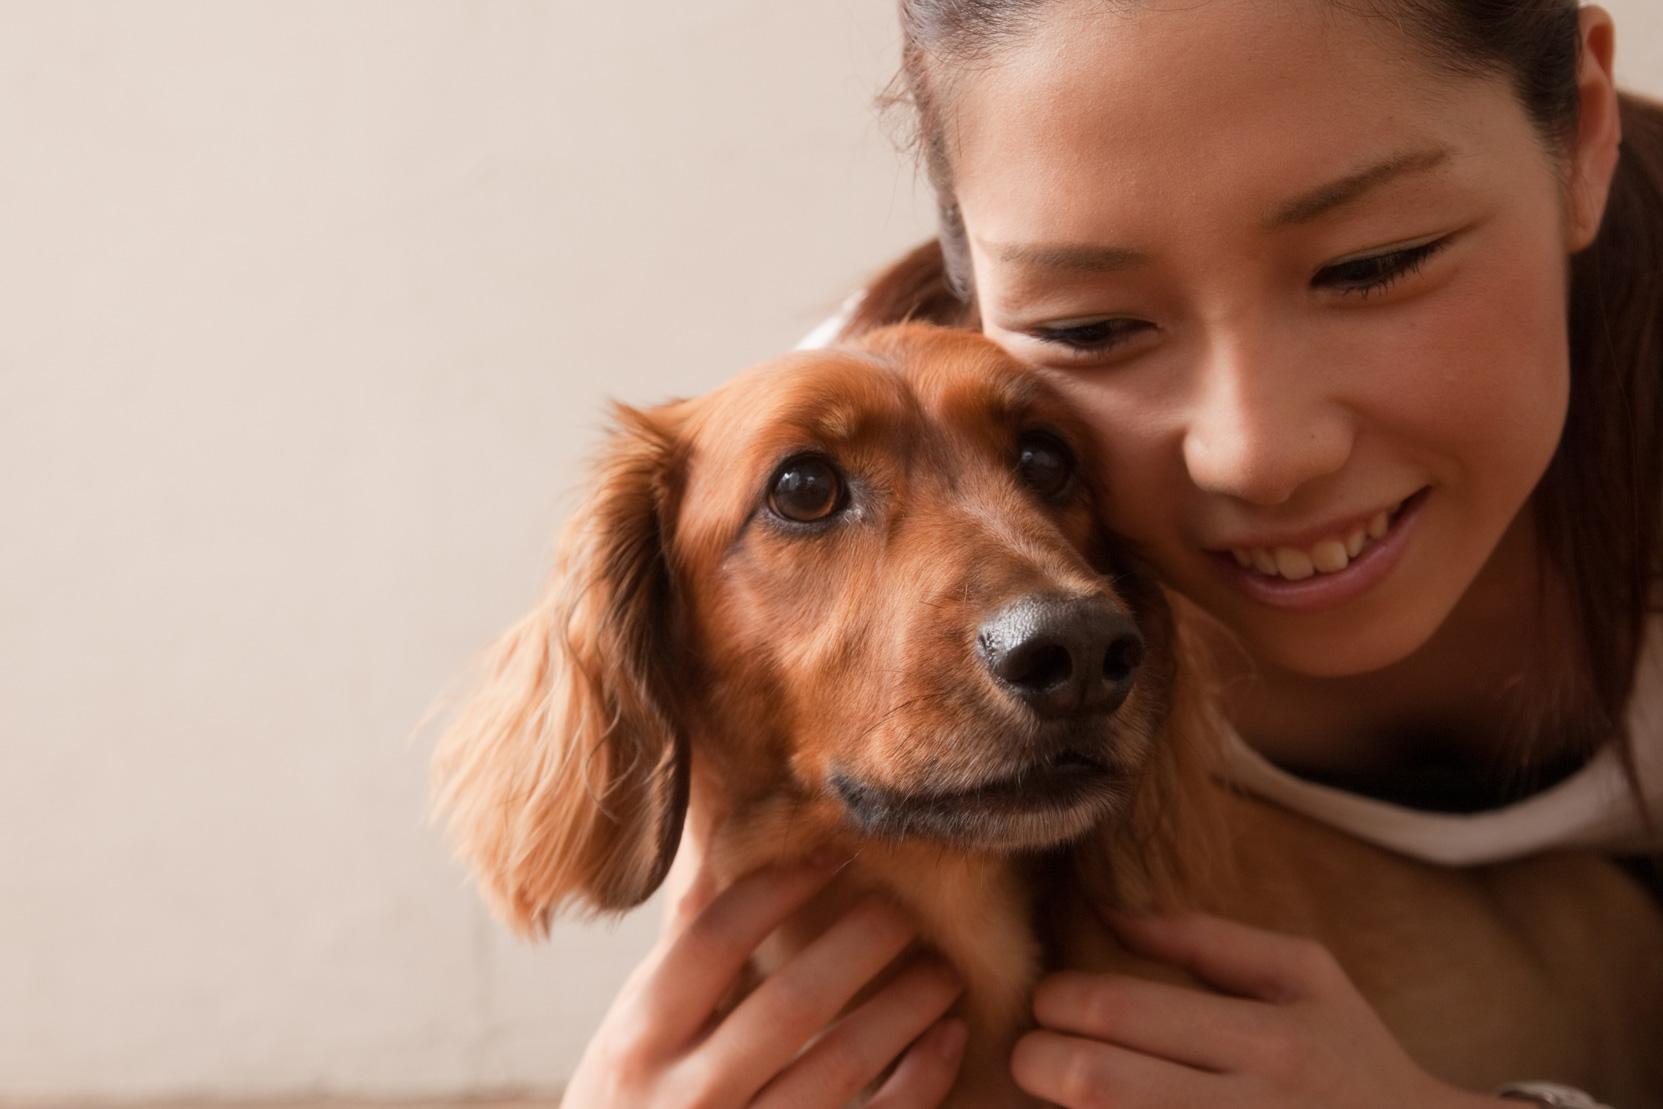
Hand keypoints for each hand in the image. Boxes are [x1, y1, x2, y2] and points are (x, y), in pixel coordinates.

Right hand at [561, 856, 966, 1108]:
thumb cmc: (635, 1100)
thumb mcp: (635, 1027)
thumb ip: (684, 939)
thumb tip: (724, 828)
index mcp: (638, 1038)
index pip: (714, 940)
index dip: (780, 887)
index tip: (835, 852)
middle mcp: (687, 1094)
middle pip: (792, 1000)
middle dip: (863, 943)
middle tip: (909, 906)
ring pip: (842, 1064)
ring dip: (906, 1006)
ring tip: (944, 967)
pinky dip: (920, 1080)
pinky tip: (949, 1039)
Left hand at [1011, 910, 1503, 1108]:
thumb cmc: (1351, 1059)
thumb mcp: (1305, 978)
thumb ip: (1205, 937)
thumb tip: (1107, 903)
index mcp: (1269, 1040)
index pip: (1117, 1008)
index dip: (1057, 1000)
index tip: (1051, 1001)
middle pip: (1093, 1081)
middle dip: (1037, 1061)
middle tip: (1036, 1054)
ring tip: (1062, 1091)